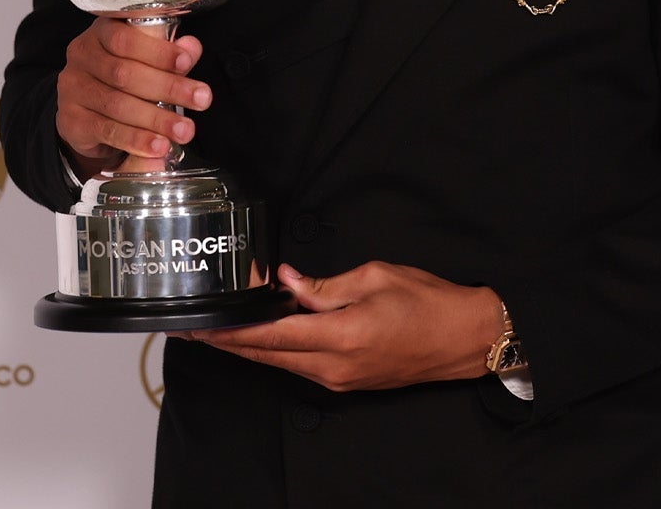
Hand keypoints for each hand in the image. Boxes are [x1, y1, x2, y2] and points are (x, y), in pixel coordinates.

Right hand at [56, 19, 207, 176]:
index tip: (186, 63)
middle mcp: (82, 57)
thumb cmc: (119, 80)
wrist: (85, 113)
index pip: (124, 38)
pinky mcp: (72, 120)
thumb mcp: (143, 60)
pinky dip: (136, 140)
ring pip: (118, 104)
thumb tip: (191, 47)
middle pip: (124, 73)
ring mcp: (73, 89)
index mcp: (100, 34)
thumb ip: (167, 53)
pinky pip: (108, 131)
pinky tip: (158, 146)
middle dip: (167, 87)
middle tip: (200, 99)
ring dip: (156, 119)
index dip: (157, 51)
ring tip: (184, 129)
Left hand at [182, 262, 504, 391]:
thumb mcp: (373, 277)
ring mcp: (342, 379)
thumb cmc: (429, 303)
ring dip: (248, 349)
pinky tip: (261, 338)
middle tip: (192, 328)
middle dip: (227, 343)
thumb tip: (285, 280)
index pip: (269, 336)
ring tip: (218, 331)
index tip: (198, 326)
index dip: (229, 332)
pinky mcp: (349, 382)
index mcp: (340, 337)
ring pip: (281, 364)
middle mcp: (336, 367)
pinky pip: (301, 368)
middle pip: (267, 356)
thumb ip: (322, 284)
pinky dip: (275, 352)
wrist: (468, 339)